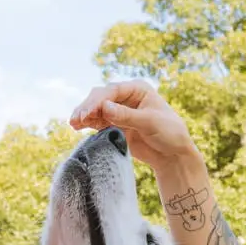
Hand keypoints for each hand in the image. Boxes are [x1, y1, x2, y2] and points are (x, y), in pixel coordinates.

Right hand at [69, 82, 197, 169]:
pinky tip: (77, 126)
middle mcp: (127, 97)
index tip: (87, 113)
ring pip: (96, 109)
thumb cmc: (169, 134)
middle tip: (78, 119)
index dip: (98, 101)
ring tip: (73, 123)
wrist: (173, 155)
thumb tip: (104, 107)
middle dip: (88, 107)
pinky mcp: (115, 125)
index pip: (112, 91)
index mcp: (138, 89)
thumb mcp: (150, 123)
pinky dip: (88, 123)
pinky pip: (98, 121)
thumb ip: (126, 116)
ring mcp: (120, 111)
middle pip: (101, 97)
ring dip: (84, 114)